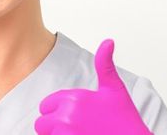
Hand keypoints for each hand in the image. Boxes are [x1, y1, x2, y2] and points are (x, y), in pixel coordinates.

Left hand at [35, 39, 152, 134]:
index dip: (57, 111)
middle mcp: (67, 115)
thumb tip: (108, 41)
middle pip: (41, 124)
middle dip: (52, 126)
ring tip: (77, 134)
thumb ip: (104, 64)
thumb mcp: (114, 88)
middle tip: (74, 129)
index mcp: (75, 98)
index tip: (75, 116)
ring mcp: (66, 133)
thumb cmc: (124, 118)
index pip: (46, 105)